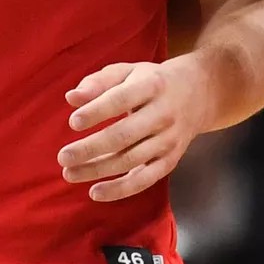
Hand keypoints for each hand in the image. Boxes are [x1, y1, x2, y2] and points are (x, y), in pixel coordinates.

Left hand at [60, 60, 207, 201]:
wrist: (200, 94)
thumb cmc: (152, 81)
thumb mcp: (129, 71)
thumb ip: (99, 82)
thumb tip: (71, 98)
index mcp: (152, 85)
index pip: (122, 99)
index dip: (97, 112)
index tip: (73, 122)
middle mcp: (163, 114)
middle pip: (125, 135)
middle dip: (91, 148)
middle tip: (63, 156)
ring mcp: (169, 140)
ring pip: (131, 160)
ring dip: (98, 170)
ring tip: (69, 173)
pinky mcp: (170, 160)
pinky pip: (145, 180)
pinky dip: (120, 189)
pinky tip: (95, 192)